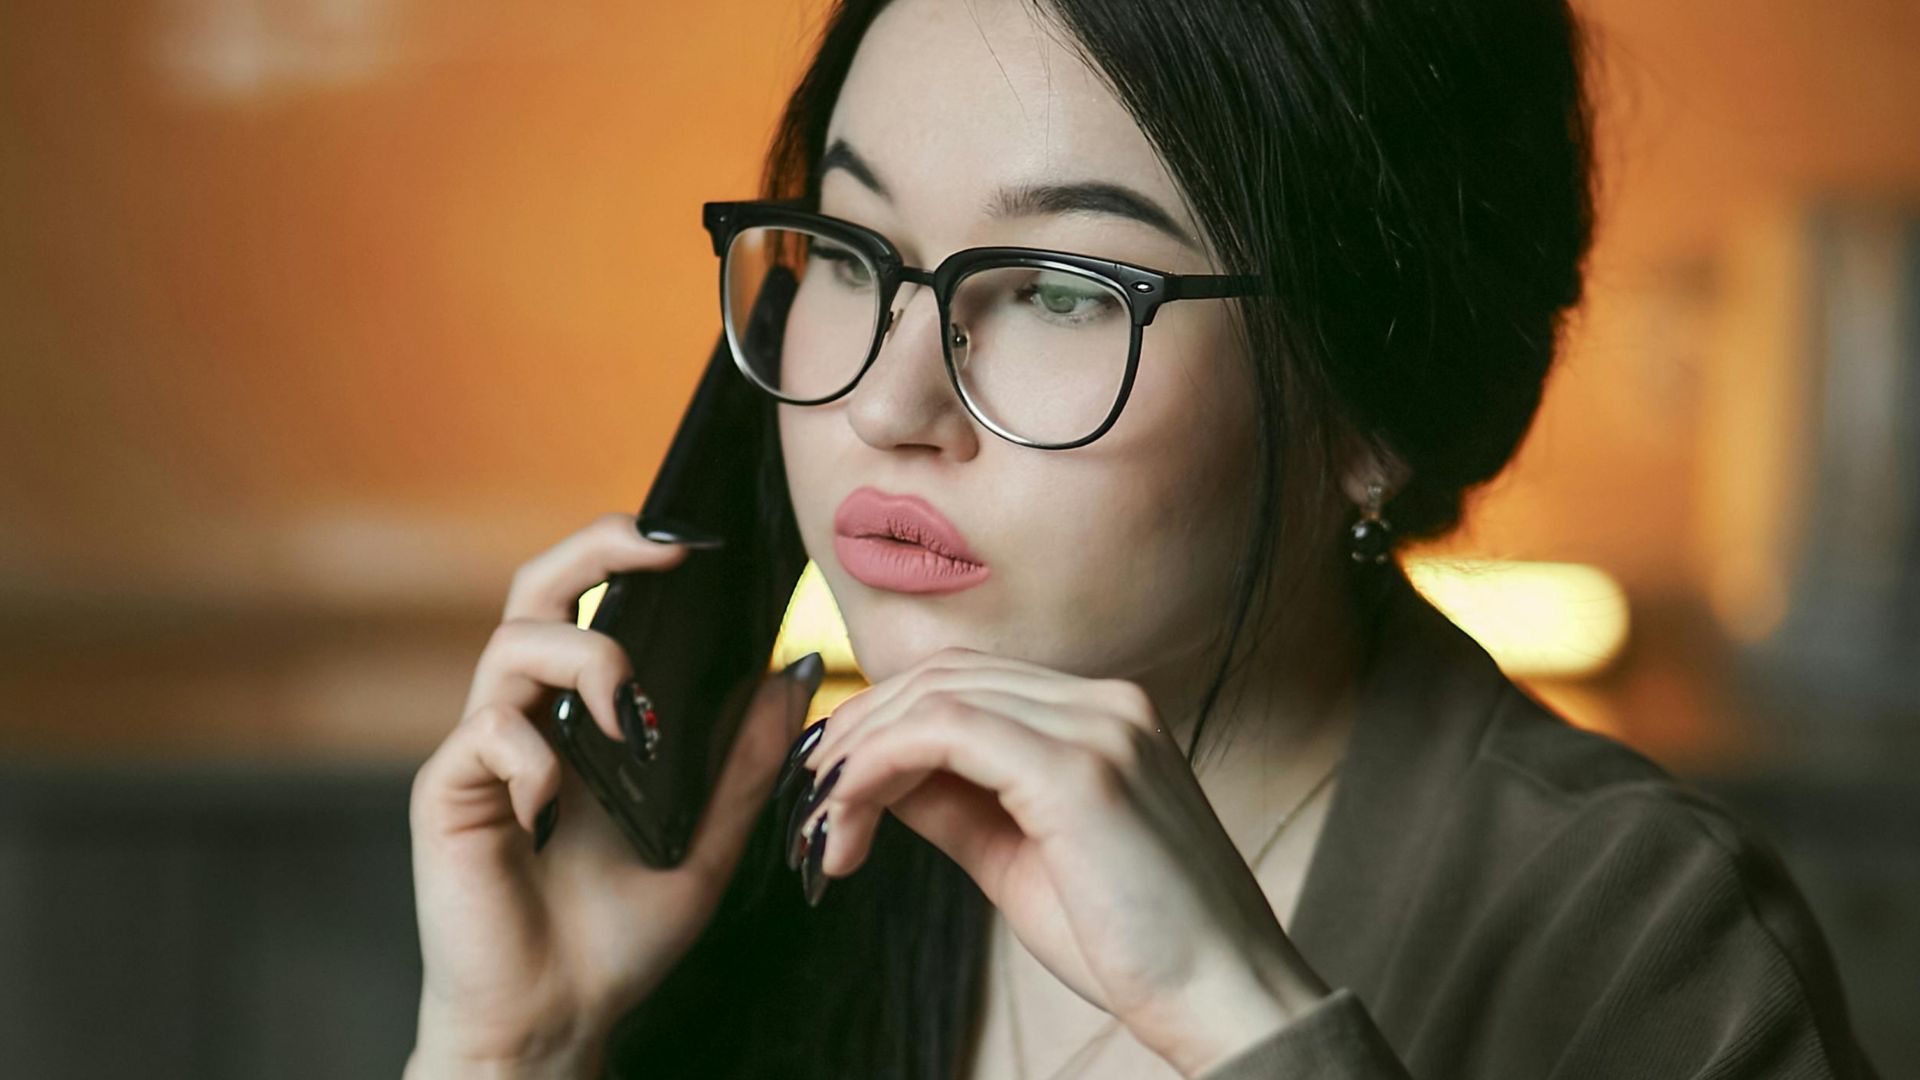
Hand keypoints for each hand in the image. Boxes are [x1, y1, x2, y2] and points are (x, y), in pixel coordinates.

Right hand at [405, 513, 821, 1077]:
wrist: (556, 1021)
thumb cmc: (617, 937)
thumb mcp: (708, 842)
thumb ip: (744, 761)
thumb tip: (791, 672)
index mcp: (584, 717)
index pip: (595, 605)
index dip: (632, 558)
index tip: (701, 548)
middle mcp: (529, 716)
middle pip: (538, 589)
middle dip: (596, 550)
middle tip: (663, 553)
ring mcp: (485, 751)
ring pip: (514, 644)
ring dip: (585, 661)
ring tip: (628, 720)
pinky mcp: (449, 794)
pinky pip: (484, 733)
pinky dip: (533, 756)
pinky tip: (557, 808)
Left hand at [788, 646, 1330, 1077]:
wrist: (1229, 1000)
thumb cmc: (1138, 945)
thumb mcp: (1023, 859)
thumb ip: (956, 805)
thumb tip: (878, 778)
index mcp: (1105, 716)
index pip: (966, 683)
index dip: (884, 722)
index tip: (832, 784)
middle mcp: (1106, 702)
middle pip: (942, 678)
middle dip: (858, 734)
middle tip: (809, 805)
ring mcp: (1099, 727)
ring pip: (935, 697)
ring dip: (859, 755)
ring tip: (824, 826)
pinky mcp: (1080, 770)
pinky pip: (945, 732)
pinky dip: (880, 766)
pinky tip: (851, 816)